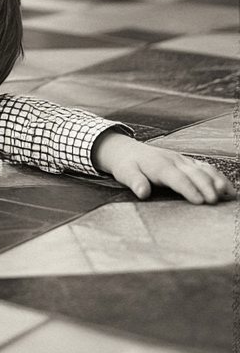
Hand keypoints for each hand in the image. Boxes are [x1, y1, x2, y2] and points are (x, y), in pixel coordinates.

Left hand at [92, 130, 235, 203]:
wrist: (127, 150)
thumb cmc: (127, 165)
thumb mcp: (125, 173)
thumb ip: (135, 182)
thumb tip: (142, 192)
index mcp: (158, 165)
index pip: (176, 178)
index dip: (188, 189)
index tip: (200, 202)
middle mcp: (173, 161)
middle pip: (193, 173)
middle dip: (206, 186)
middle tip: (215, 202)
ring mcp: (182, 160)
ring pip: (203, 169)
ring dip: (216, 180)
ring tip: (227, 194)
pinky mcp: (187, 162)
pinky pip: (205, 167)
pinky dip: (218, 176)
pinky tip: (228, 189)